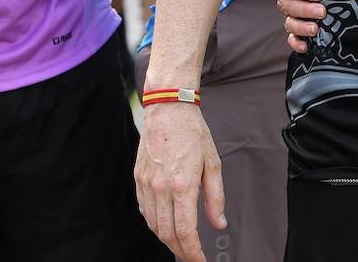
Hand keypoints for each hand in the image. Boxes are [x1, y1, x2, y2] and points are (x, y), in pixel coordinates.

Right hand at [134, 103, 225, 260]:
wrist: (168, 111)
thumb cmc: (194, 134)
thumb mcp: (213, 164)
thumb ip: (216, 198)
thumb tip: (219, 224)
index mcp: (182, 185)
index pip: (185, 231)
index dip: (193, 252)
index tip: (201, 260)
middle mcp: (161, 189)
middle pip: (167, 234)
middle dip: (180, 250)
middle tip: (193, 256)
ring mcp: (146, 186)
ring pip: (153, 225)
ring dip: (167, 240)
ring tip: (182, 245)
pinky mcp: (138, 181)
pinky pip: (145, 212)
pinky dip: (155, 224)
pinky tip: (165, 225)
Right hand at [277, 0, 323, 53]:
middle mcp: (288, 0)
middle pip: (287, 6)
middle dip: (305, 10)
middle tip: (322, 11)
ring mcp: (292, 17)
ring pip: (289, 23)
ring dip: (301, 27)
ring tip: (315, 29)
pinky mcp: (298, 32)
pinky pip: (292, 40)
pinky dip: (297, 43)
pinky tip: (306, 46)